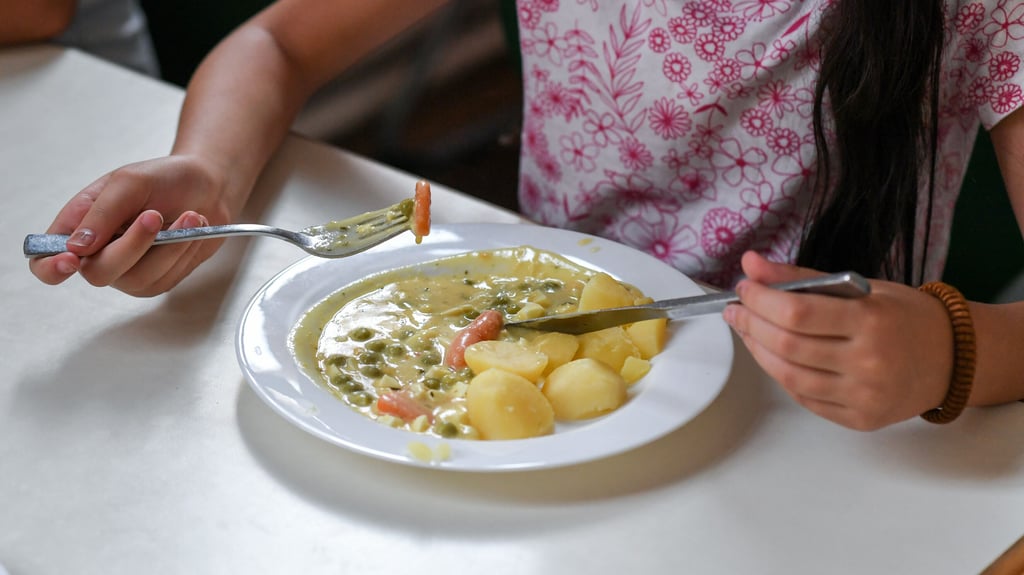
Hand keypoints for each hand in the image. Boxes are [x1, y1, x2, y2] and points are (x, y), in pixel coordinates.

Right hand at [28, 154, 236, 295]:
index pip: (44, 261)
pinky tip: (193, 228)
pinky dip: (184, 251)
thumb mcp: (129, 182)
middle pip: (98, 273)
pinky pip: (166, 277)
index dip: (50, 268)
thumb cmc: (161, 180)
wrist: (206, 187)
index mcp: (76, 228)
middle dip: (131, 245)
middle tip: (154, 215)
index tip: (72, 259)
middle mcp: (97, 256)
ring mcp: (128, 273)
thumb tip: (76, 247)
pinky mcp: (158, 280)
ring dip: (168, 246)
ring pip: (138, 278)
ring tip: (189, 215)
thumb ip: (102, 212)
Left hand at [723, 251, 953, 429]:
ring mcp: (864, 395)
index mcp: (871, 321)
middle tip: (736, 310)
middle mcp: (868, 362)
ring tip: (748, 331)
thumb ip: (802, 278)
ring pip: (789, 376)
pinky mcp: (860, 419)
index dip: (760, 300)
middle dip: (751, 324)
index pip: (797, 312)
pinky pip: (805, 398)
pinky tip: (773, 355)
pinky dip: (781, 375)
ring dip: (759, 351)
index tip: (743, 288)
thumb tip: (751, 264)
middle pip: (787, 345)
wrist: (953, 358)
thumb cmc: (904, 317)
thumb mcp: (860, 287)